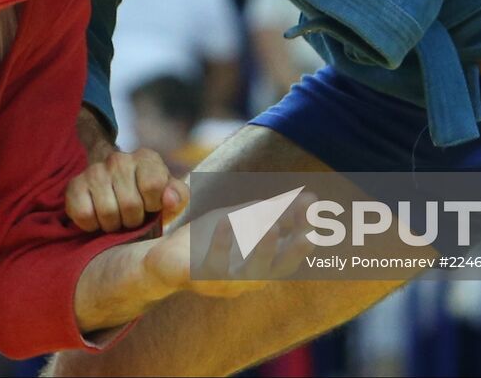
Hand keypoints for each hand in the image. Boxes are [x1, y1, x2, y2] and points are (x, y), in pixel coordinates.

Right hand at [66, 147, 189, 232]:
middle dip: (133, 220)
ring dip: (113, 224)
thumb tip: (169, 198)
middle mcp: (119, 159)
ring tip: (116, 217)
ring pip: (108, 213)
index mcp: (146, 158)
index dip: (152, 204)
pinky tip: (97, 217)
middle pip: (131, 205)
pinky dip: (92, 225)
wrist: (110, 187)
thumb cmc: (145, 196)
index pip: (153, 186)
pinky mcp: (74, 185)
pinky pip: (84, 215)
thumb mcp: (168, 195)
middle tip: (131, 216)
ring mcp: (95, 170)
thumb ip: (178, 196)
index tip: (150, 206)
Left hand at [142, 193, 317, 298]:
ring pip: (249, 272)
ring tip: (272, 226)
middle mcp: (248, 279)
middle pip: (278, 268)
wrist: (166, 257)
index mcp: (261, 265)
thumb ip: (273, 212)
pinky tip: (227, 221)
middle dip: (294, 250)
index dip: (304, 230)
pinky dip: (221, 243)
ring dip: (262, 249)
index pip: (291, 251)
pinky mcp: (199, 279)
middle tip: (310, 233)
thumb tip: (311, 199)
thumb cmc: (211, 239)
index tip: (314, 206)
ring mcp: (225, 282)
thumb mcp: (245, 220)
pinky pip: (212, 264)